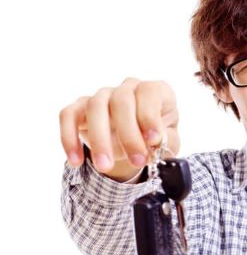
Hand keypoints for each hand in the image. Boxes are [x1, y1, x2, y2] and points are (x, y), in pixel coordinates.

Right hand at [59, 78, 180, 179]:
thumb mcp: (169, 142)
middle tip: (136, 162)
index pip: (150, 92)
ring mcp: (103, 95)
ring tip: (104, 166)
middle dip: (129, 134)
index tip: (153, 140)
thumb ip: (166, 140)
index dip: (150, 115)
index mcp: (155, 91)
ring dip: (99, 139)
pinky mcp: (81, 107)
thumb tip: (154, 141)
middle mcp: (128, 88)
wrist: (136, 144)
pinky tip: (75, 161)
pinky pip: (68, 115)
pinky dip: (69, 137)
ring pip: (95, 106)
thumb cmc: (155, 140)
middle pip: (122, 101)